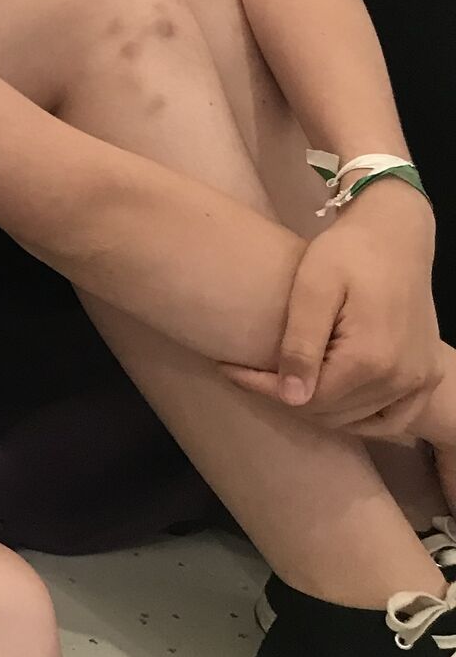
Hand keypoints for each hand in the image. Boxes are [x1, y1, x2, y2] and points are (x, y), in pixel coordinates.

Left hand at [223, 185, 439, 434]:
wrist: (395, 236)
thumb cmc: (347, 252)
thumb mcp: (312, 288)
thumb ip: (301, 344)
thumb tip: (291, 398)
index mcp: (372, 359)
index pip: (308, 398)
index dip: (264, 388)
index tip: (229, 367)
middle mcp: (402, 379)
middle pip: (331, 413)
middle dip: (286, 397)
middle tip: (252, 372)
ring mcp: (420, 381)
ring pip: (357, 420)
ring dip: (317, 409)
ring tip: (283, 380)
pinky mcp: (427, 375)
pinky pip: (393, 419)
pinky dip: (360, 419)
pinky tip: (330, 400)